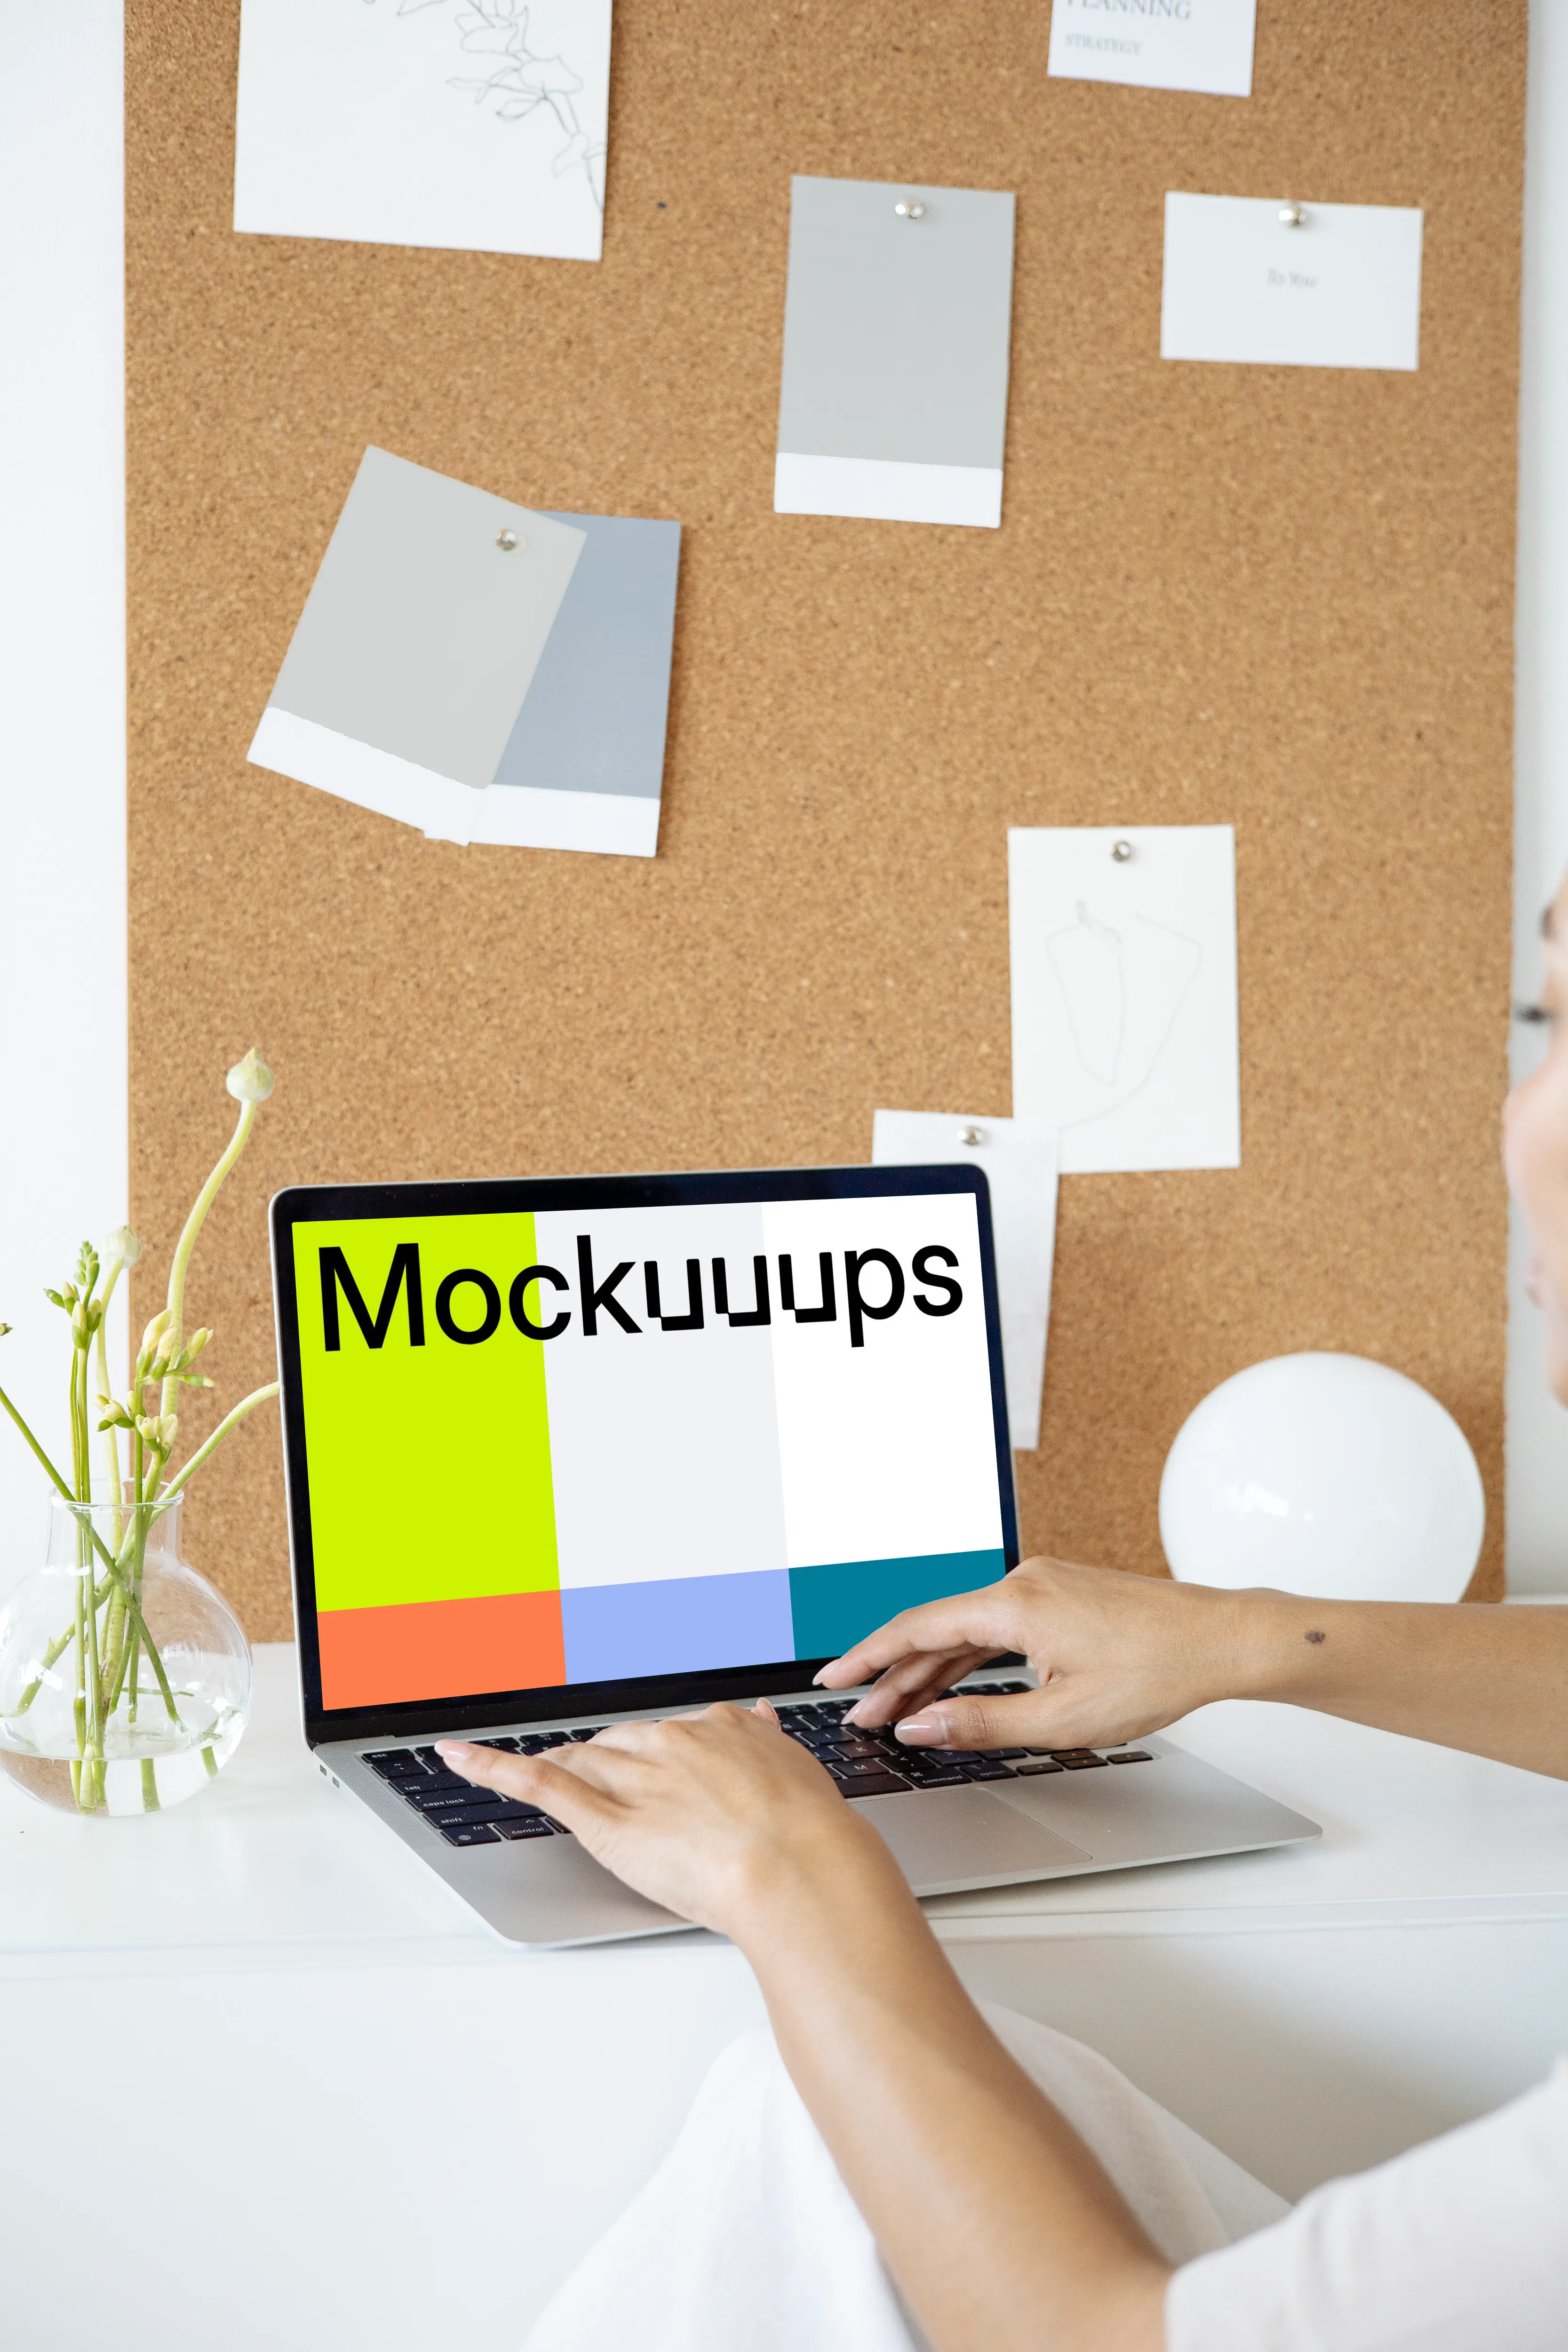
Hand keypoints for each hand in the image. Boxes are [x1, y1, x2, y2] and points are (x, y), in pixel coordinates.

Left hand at [435, 1701, 881, 1938]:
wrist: (799, 1869)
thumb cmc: (809, 1837)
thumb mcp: (798, 1772)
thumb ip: (769, 1741)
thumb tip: (761, 1716)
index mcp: (720, 1730)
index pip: (669, 1733)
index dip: (651, 1753)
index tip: (644, 1762)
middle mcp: (671, 1742)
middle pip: (620, 1744)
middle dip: (602, 1762)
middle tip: (589, 1783)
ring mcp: (635, 1776)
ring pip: (582, 1760)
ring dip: (554, 1764)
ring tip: (520, 1769)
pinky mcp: (603, 1814)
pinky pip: (539, 1782)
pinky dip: (491, 1766)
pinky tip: (457, 1756)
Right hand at [817, 1555, 1259, 1752]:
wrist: (1221, 1639)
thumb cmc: (1157, 1672)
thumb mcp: (1062, 1719)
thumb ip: (980, 1723)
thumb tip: (920, 1726)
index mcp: (1015, 1604)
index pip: (917, 1628)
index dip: (868, 1656)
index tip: (833, 1678)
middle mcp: (1022, 1583)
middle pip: (936, 1630)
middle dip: (893, 1675)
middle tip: (860, 1715)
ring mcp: (1043, 1586)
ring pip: (966, 1631)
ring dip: (930, 1670)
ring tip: (896, 1710)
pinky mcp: (1061, 1597)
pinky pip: (996, 1627)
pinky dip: (968, 1658)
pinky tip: (951, 1687)